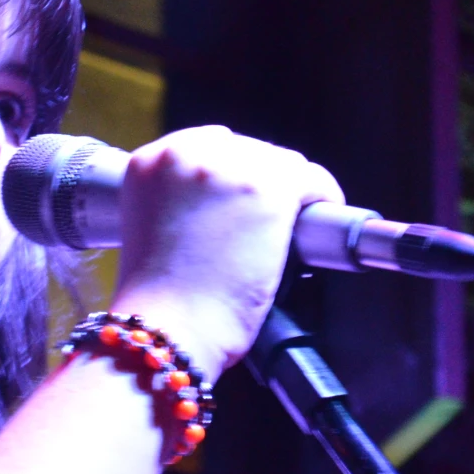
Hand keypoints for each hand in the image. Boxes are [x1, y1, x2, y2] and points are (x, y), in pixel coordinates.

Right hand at [109, 126, 342, 374]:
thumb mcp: (152, 228)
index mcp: (150, 162)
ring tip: (292, 221)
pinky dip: (323, 194)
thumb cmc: (159, 299)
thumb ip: (181, 201)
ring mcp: (229, 169)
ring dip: (290, 189)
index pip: (210, 145)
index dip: (234, 172)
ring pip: (281, 163)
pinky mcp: (269, 190)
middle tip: (267, 219)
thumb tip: (230, 200)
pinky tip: (322, 211)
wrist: (168, 328)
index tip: (245, 195)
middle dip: (261, 181)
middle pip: (248, 150)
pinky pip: (312, 180)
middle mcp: (186, 154)